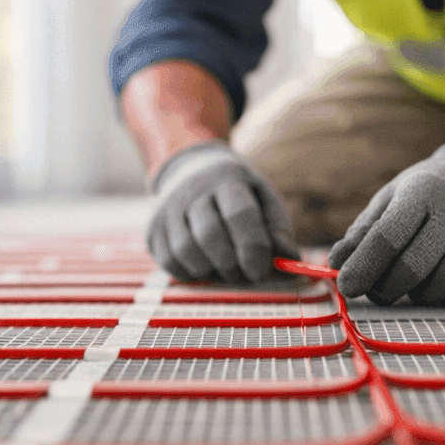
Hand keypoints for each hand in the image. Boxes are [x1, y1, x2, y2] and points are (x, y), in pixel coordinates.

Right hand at [148, 140, 298, 283]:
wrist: (193, 170)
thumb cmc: (239, 195)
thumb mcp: (264, 202)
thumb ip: (278, 232)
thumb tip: (290, 263)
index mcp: (228, 179)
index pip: (239, 214)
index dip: (252, 247)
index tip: (260, 271)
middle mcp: (193, 190)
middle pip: (209, 235)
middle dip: (231, 265)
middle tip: (244, 274)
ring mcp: (168, 209)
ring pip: (186, 251)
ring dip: (210, 270)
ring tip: (225, 267)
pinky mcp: (154, 230)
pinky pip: (169, 262)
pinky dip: (191, 273)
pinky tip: (205, 265)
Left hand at [329, 141, 444, 305]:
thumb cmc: (427, 194)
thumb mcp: (391, 199)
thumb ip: (363, 232)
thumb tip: (336, 264)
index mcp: (423, 192)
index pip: (388, 236)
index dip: (364, 266)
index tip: (346, 286)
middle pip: (414, 266)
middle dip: (387, 288)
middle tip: (377, 290)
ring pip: (443, 284)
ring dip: (418, 295)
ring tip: (410, 284)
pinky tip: (438, 285)